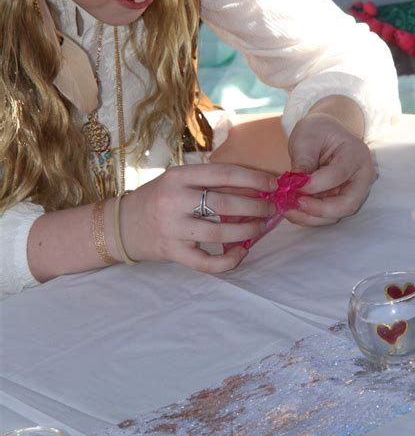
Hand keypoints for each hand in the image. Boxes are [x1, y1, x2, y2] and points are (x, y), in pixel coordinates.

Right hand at [121, 163, 277, 272]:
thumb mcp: (179, 181)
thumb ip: (211, 182)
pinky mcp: (172, 252)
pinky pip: (206, 262)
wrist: (121, 225)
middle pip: (224, 203)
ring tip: (261, 227)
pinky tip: (240, 253)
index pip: (223, 174)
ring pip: (219, 233)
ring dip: (247, 231)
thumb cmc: (157, 199)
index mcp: (178, 176)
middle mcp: (173, 200)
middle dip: (255, 206)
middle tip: (272, 208)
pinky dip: (228, 260)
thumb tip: (255, 186)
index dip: (253, 179)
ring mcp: (172, 228)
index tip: (273, 184)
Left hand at [286, 112, 376, 225]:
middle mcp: (361, 178)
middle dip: (318, 209)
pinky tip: (291, 210)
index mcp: (356, 155)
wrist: (324, 133)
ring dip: (310, 217)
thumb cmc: (317, 131)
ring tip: (286, 209)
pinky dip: (309, 216)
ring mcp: (353, 192)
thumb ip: (303, 160)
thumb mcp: (307, 137)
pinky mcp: (340, 201)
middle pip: (347, 204)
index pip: (338, 175)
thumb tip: (294, 186)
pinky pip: (327, 215)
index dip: (315, 184)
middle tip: (293, 204)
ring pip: (336, 214)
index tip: (291, 186)